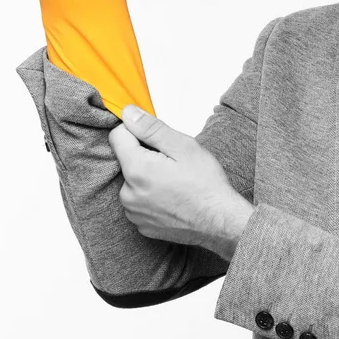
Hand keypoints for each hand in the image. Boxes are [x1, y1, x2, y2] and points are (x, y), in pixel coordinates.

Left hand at [109, 105, 254, 258]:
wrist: (220, 222)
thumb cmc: (206, 185)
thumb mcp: (183, 147)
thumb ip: (151, 128)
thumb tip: (128, 113)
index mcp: (137, 169)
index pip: (118, 136)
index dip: (137, 131)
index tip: (156, 137)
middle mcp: (128, 193)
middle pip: (126, 161)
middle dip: (145, 156)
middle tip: (173, 164)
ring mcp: (134, 212)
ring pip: (132, 182)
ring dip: (148, 178)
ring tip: (175, 183)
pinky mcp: (141, 225)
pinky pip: (139, 203)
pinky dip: (151, 198)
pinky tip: (172, 198)